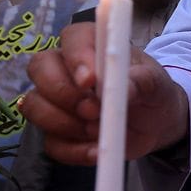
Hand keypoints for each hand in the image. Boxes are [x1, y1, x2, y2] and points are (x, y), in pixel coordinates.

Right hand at [21, 22, 188, 164]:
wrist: (156, 122)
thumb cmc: (150, 90)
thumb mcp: (155, 82)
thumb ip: (142, 80)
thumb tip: (126, 88)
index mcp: (91, 44)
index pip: (71, 38)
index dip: (76, 57)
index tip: (91, 81)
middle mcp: (64, 67)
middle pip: (39, 68)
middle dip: (63, 93)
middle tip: (93, 110)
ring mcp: (55, 101)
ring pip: (35, 106)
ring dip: (65, 123)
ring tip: (99, 131)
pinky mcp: (57, 132)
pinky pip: (50, 143)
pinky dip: (73, 151)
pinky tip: (96, 152)